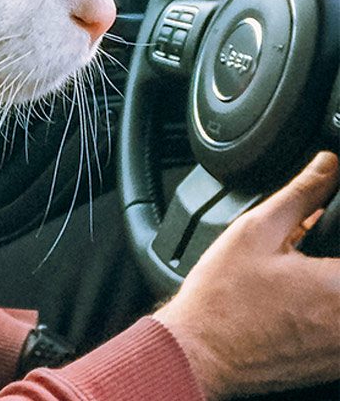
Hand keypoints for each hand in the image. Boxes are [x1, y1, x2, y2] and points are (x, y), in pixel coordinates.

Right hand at [154, 151, 339, 399]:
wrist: (202, 353)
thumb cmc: (223, 297)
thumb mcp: (256, 230)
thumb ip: (301, 193)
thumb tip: (328, 164)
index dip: (334, 223)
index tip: (320, 223)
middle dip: (327, 248)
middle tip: (303, 247)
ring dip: (326, 278)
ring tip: (295, 273)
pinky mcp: (336, 364)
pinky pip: (338, 322)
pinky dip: (324, 304)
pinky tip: (297, 297)